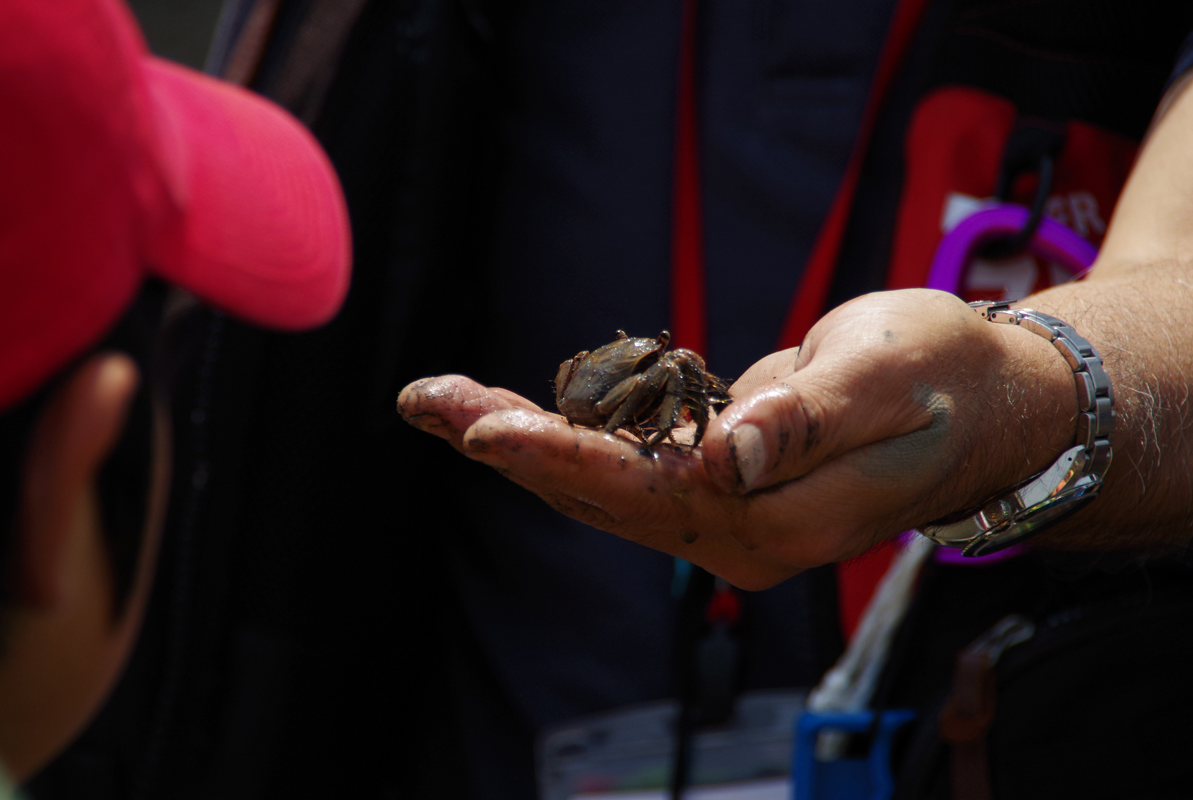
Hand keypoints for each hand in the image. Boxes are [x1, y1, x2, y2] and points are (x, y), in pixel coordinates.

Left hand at [398, 289, 1076, 588]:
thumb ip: (810, 420)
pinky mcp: (718, 481)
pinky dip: (565, 433)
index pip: (646, 490)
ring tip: (437, 400)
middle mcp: (738, 531)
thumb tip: (728, 453)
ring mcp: (725, 511)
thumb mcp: (888, 381)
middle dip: (507, 446)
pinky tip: (509, 412)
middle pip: (599, 493)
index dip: (562, 456)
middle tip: (423, 400)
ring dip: (518, 442)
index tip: (483, 426)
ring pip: (600, 481)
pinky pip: (626, 461)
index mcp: (779, 519)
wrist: (984, 403)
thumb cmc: (945, 376)